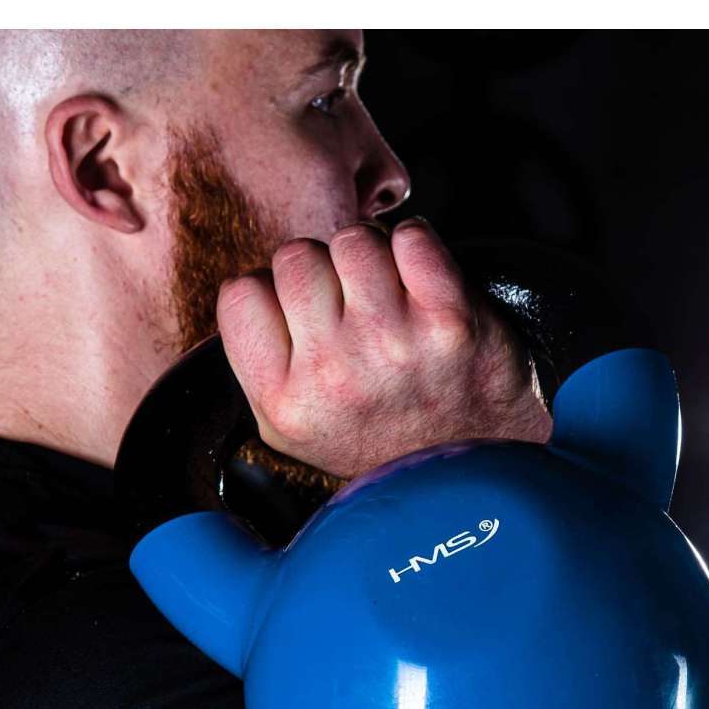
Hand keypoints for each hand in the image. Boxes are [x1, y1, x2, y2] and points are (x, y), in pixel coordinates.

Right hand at [215, 219, 552, 479]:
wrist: (468, 471)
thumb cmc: (376, 437)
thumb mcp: (292, 428)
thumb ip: (255, 364)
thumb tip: (244, 289)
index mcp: (283, 404)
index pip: (240, 293)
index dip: (273, 295)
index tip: (304, 320)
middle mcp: (332, 376)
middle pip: (296, 257)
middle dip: (324, 273)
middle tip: (352, 311)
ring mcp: (392, 345)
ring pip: (352, 240)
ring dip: (371, 258)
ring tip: (389, 300)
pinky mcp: (449, 322)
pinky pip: (412, 237)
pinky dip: (418, 248)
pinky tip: (422, 285)